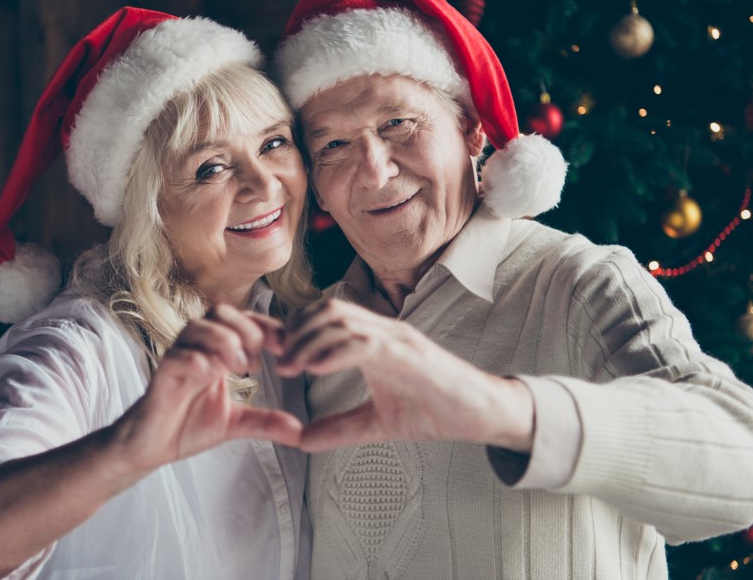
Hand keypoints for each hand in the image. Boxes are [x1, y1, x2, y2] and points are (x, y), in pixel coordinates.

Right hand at [108, 305, 300, 481]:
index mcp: (217, 352)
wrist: (151, 447)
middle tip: (256, 362)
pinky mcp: (161, 376)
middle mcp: (197, 348)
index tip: (286, 347)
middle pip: (220, 312)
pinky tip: (211, 375)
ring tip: (238, 368)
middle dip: (245, 330)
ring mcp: (178, 358)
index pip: (243, 321)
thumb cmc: (188, 426)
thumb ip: (266, 422)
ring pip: (198, 326)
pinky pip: (176, 356)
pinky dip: (196, 360)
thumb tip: (300, 432)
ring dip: (223, 341)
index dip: (266, 328)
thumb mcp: (236, 424)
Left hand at [276, 299, 533, 453]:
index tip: (270, 351)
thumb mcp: (377, 423)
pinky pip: (367, 344)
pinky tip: (316, 367)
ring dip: (309, 341)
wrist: (482, 415)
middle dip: (296, 332)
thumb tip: (301, 440)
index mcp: (374, 341)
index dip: (294, 330)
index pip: (326, 319)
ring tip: (289, 366)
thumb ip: (340, 427)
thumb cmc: (436, 411)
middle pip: (327, 311)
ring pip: (342, 321)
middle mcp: (384, 331)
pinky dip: (336, 351)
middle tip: (276, 361)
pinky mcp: (411, 355)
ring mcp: (398, 339)